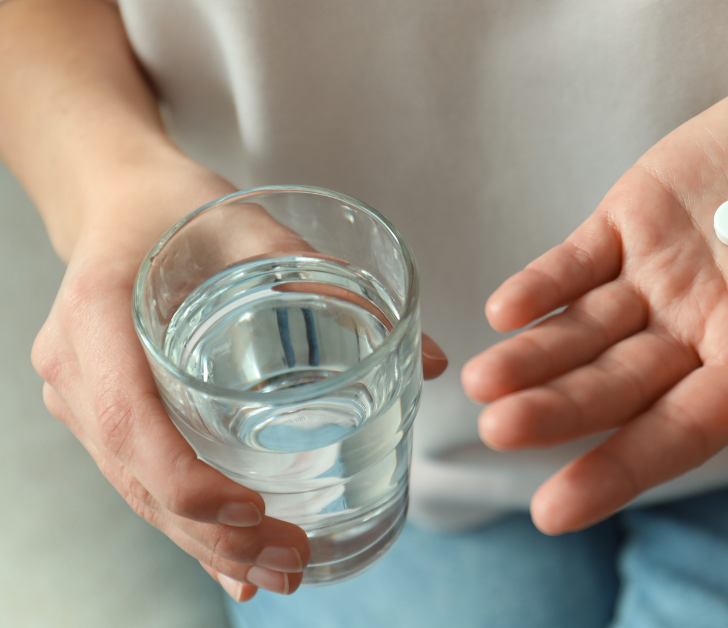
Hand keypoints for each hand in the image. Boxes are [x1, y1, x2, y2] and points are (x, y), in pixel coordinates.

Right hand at [31, 160, 448, 601]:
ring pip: (135, 491)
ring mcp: (79, 395)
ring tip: (281, 574)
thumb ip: (335, 285)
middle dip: (213, 534)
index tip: (251, 511)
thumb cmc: (185, 210)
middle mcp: (76, 365)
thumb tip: (433, 361)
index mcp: (100, 311)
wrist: (118, 200)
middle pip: (135, 474)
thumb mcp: (254, 228)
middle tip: (293, 562)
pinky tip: (235, 570)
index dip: (186, 478)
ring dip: (204, 545)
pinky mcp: (99, 413)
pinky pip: (136, 480)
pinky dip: (187, 528)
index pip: (131, 418)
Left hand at [462, 25, 727, 533]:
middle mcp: (697, 333)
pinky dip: (543, 281)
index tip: (556, 509)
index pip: (675, 432)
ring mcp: (659, 277)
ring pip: (584, 329)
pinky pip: (578, 258)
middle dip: (558, 411)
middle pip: (615, 386)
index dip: (617, 469)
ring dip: (535, 356)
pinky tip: (505, 309)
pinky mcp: (634, 220)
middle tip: (500, 431)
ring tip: (485, 380)